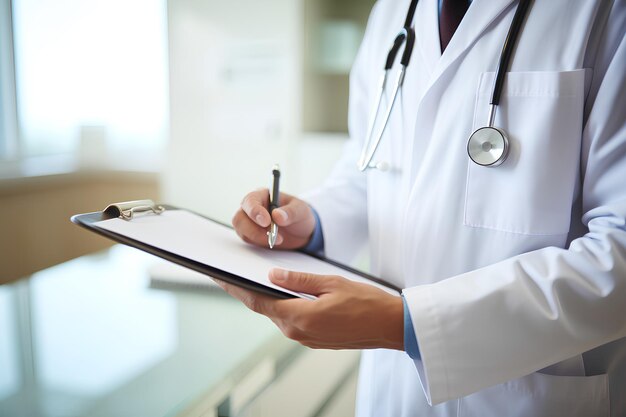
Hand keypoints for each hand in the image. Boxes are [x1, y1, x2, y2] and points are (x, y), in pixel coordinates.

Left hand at [215, 269, 403, 349]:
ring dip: (266, 299)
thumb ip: (298, 280)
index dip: (236, 288)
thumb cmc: (365, 302)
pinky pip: (291, 320)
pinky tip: (282, 294)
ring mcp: (305, 338)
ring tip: (253, 279)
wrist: (390, 325)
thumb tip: (272, 276)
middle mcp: (298, 332)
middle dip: (247, 291)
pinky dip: (282, 306)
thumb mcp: (330, 283)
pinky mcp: (314, 339)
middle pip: (264, 308)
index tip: (219, 277)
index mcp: (299, 317)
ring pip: (277, 315)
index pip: (258, 301)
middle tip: (230, 274)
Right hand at [232, 189, 315, 248]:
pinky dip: (259, 242)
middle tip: (272, 236)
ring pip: (242, 229)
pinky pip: (247, 238)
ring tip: (279, 239)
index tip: (266, 222)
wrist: (301, 231)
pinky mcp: (250, 234)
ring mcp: (249, 221)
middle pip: (240, 217)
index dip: (255, 211)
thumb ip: (291, 212)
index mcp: (262, 195)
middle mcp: (252, 207)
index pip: (251, 200)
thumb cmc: (300, 215)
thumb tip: (277, 215)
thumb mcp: (301, 211)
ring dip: (258, 237)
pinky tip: (273, 241)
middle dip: (254, 229)